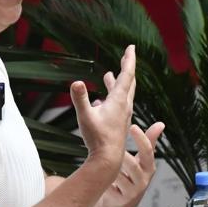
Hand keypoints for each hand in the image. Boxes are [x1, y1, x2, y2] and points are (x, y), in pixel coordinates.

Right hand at [69, 44, 136, 180]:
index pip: (127, 75)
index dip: (129, 60)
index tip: (131, 47)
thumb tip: (76, 82)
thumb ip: (80, 99)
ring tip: (110, 75)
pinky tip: (99, 101)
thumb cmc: (98, 138)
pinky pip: (116, 106)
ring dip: (116, 83)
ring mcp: (122, 115)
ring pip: (122, 94)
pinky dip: (110, 99)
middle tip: (126, 56)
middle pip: (128, 82)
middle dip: (126, 67)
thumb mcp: (85, 117)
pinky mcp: (118, 124)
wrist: (108, 160)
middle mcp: (124, 106)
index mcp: (119, 100)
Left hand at [92, 121, 162, 206]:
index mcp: (149, 167)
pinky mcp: (121, 201)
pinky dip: (104, 180)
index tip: (132, 126)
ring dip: (110, 168)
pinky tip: (98, 175)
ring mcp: (133, 191)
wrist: (122, 203)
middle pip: (133, 165)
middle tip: (110, 145)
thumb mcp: (141, 160)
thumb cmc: (131, 175)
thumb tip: (161, 123)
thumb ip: (149, 142)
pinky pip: (110, 188)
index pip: (148, 151)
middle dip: (122, 156)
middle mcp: (144, 180)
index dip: (141, 138)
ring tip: (101, 160)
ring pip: (119, 177)